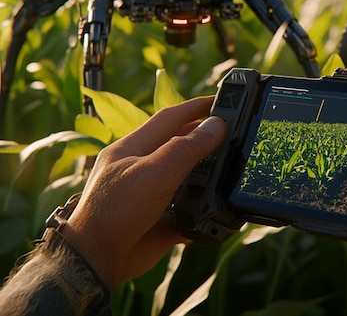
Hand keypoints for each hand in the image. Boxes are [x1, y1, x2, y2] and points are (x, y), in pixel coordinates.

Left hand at [62, 96, 226, 288]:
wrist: (98, 260)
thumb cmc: (115, 210)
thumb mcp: (154, 172)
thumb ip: (186, 148)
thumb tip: (216, 126)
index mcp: (135, 147)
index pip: (170, 117)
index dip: (196, 106)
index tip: (221, 100)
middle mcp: (143, 167)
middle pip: (181, 145)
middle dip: (206, 138)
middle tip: (233, 133)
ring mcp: (153, 194)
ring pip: (188, 177)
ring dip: (208, 174)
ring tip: (231, 169)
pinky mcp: (162, 219)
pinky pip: (189, 209)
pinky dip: (204, 208)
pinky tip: (218, 207)